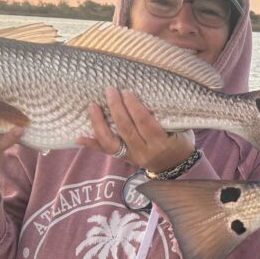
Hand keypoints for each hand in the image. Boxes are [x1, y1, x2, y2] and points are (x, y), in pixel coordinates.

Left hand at [77, 87, 194, 172]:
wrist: (176, 168)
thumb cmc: (180, 143)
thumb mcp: (181, 130)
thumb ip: (166, 117)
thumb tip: (151, 94)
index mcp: (161, 143)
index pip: (144, 122)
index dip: (134, 106)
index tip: (127, 91)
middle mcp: (144, 151)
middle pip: (126, 128)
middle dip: (116, 108)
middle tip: (110, 90)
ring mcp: (132, 157)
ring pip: (111, 141)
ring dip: (99, 123)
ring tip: (92, 105)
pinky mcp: (124, 159)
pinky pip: (106, 152)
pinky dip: (91, 144)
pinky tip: (78, 137)